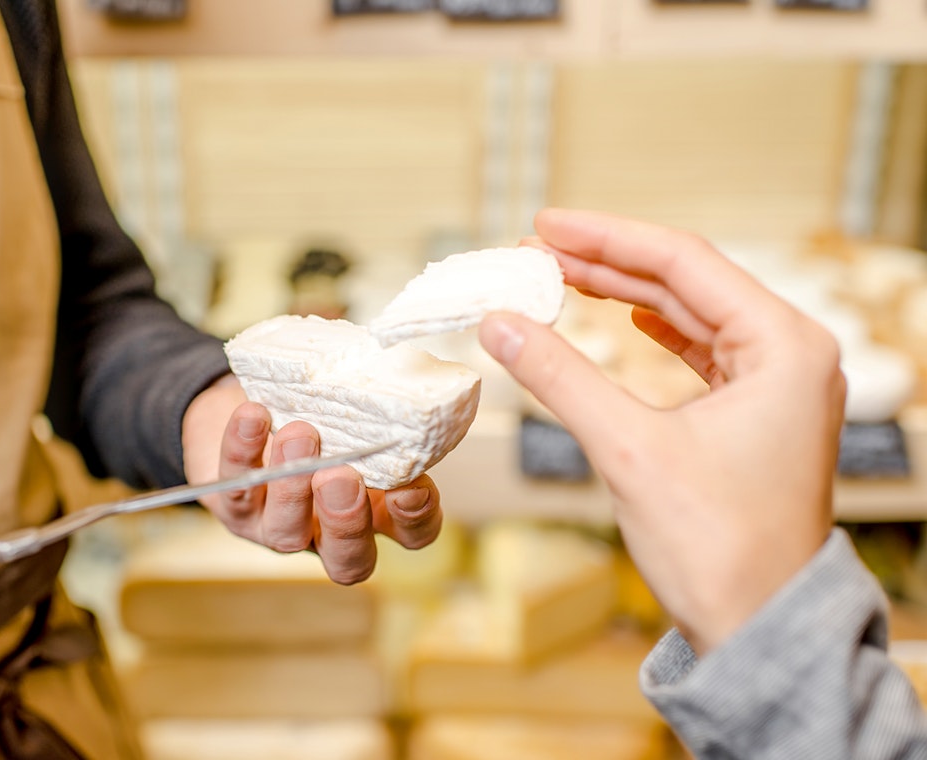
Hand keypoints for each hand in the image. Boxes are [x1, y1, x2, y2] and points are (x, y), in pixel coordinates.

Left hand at [182, 375, 441, 584]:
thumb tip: (399, 387)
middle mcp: (327, 531)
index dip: (416, 518)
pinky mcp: (233, 506)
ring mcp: (277, 527)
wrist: (249, 409)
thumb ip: (376, 419)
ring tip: (299, 435)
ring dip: (292, 486)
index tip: (410, 486)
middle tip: (341, 476)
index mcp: (374, 512)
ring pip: (286, 530)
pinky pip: (236, 487)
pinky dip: (244, 449)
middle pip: (347, 559)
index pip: (411, 534)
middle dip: (346, 521)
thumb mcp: (353, 417)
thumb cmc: (316, 416)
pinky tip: (253, 417)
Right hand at [478, 208, 844, 654]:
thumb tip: (499, 324)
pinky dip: (654, 333)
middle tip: (537, 251)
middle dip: (608, 265)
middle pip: (687, 282)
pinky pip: (700, 352)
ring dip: (625, 296)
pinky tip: (625, 320)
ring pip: (691, 315)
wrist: (757, 629)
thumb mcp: (627, 449)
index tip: (545, 225)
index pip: (684, 261)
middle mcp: (792, 354)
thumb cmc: (718, 548)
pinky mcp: (757, 415)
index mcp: (784, 346)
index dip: (606, 237)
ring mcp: (778, 385)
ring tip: (561, 278)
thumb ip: (560, 376)